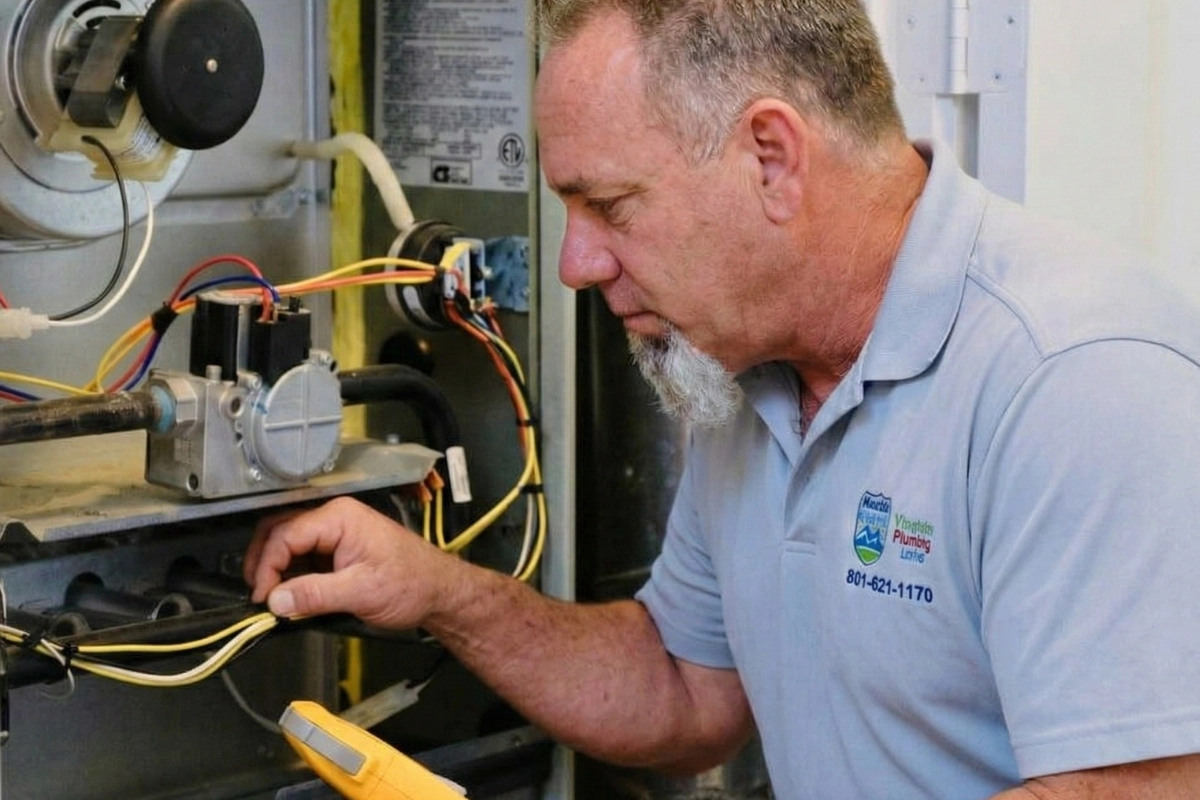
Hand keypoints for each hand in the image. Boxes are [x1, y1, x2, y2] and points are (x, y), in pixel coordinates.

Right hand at [243, 496, 451, 628]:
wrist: (439, 591)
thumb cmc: (412, 583)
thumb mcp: (360, 592)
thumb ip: (315, 595)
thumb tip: (276, 600)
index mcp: (340, 517)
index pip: (285, 534)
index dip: (267, 566)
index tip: (264, 596)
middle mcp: (336, 518)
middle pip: (280, 531)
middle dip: (263, 562)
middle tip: (259, 594)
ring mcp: (337, 532)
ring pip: (289, 544)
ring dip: (276, 569)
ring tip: (274, 599)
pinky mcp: (339, 549)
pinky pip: (304, 556)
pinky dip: (292, 575)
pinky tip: (292, 595)